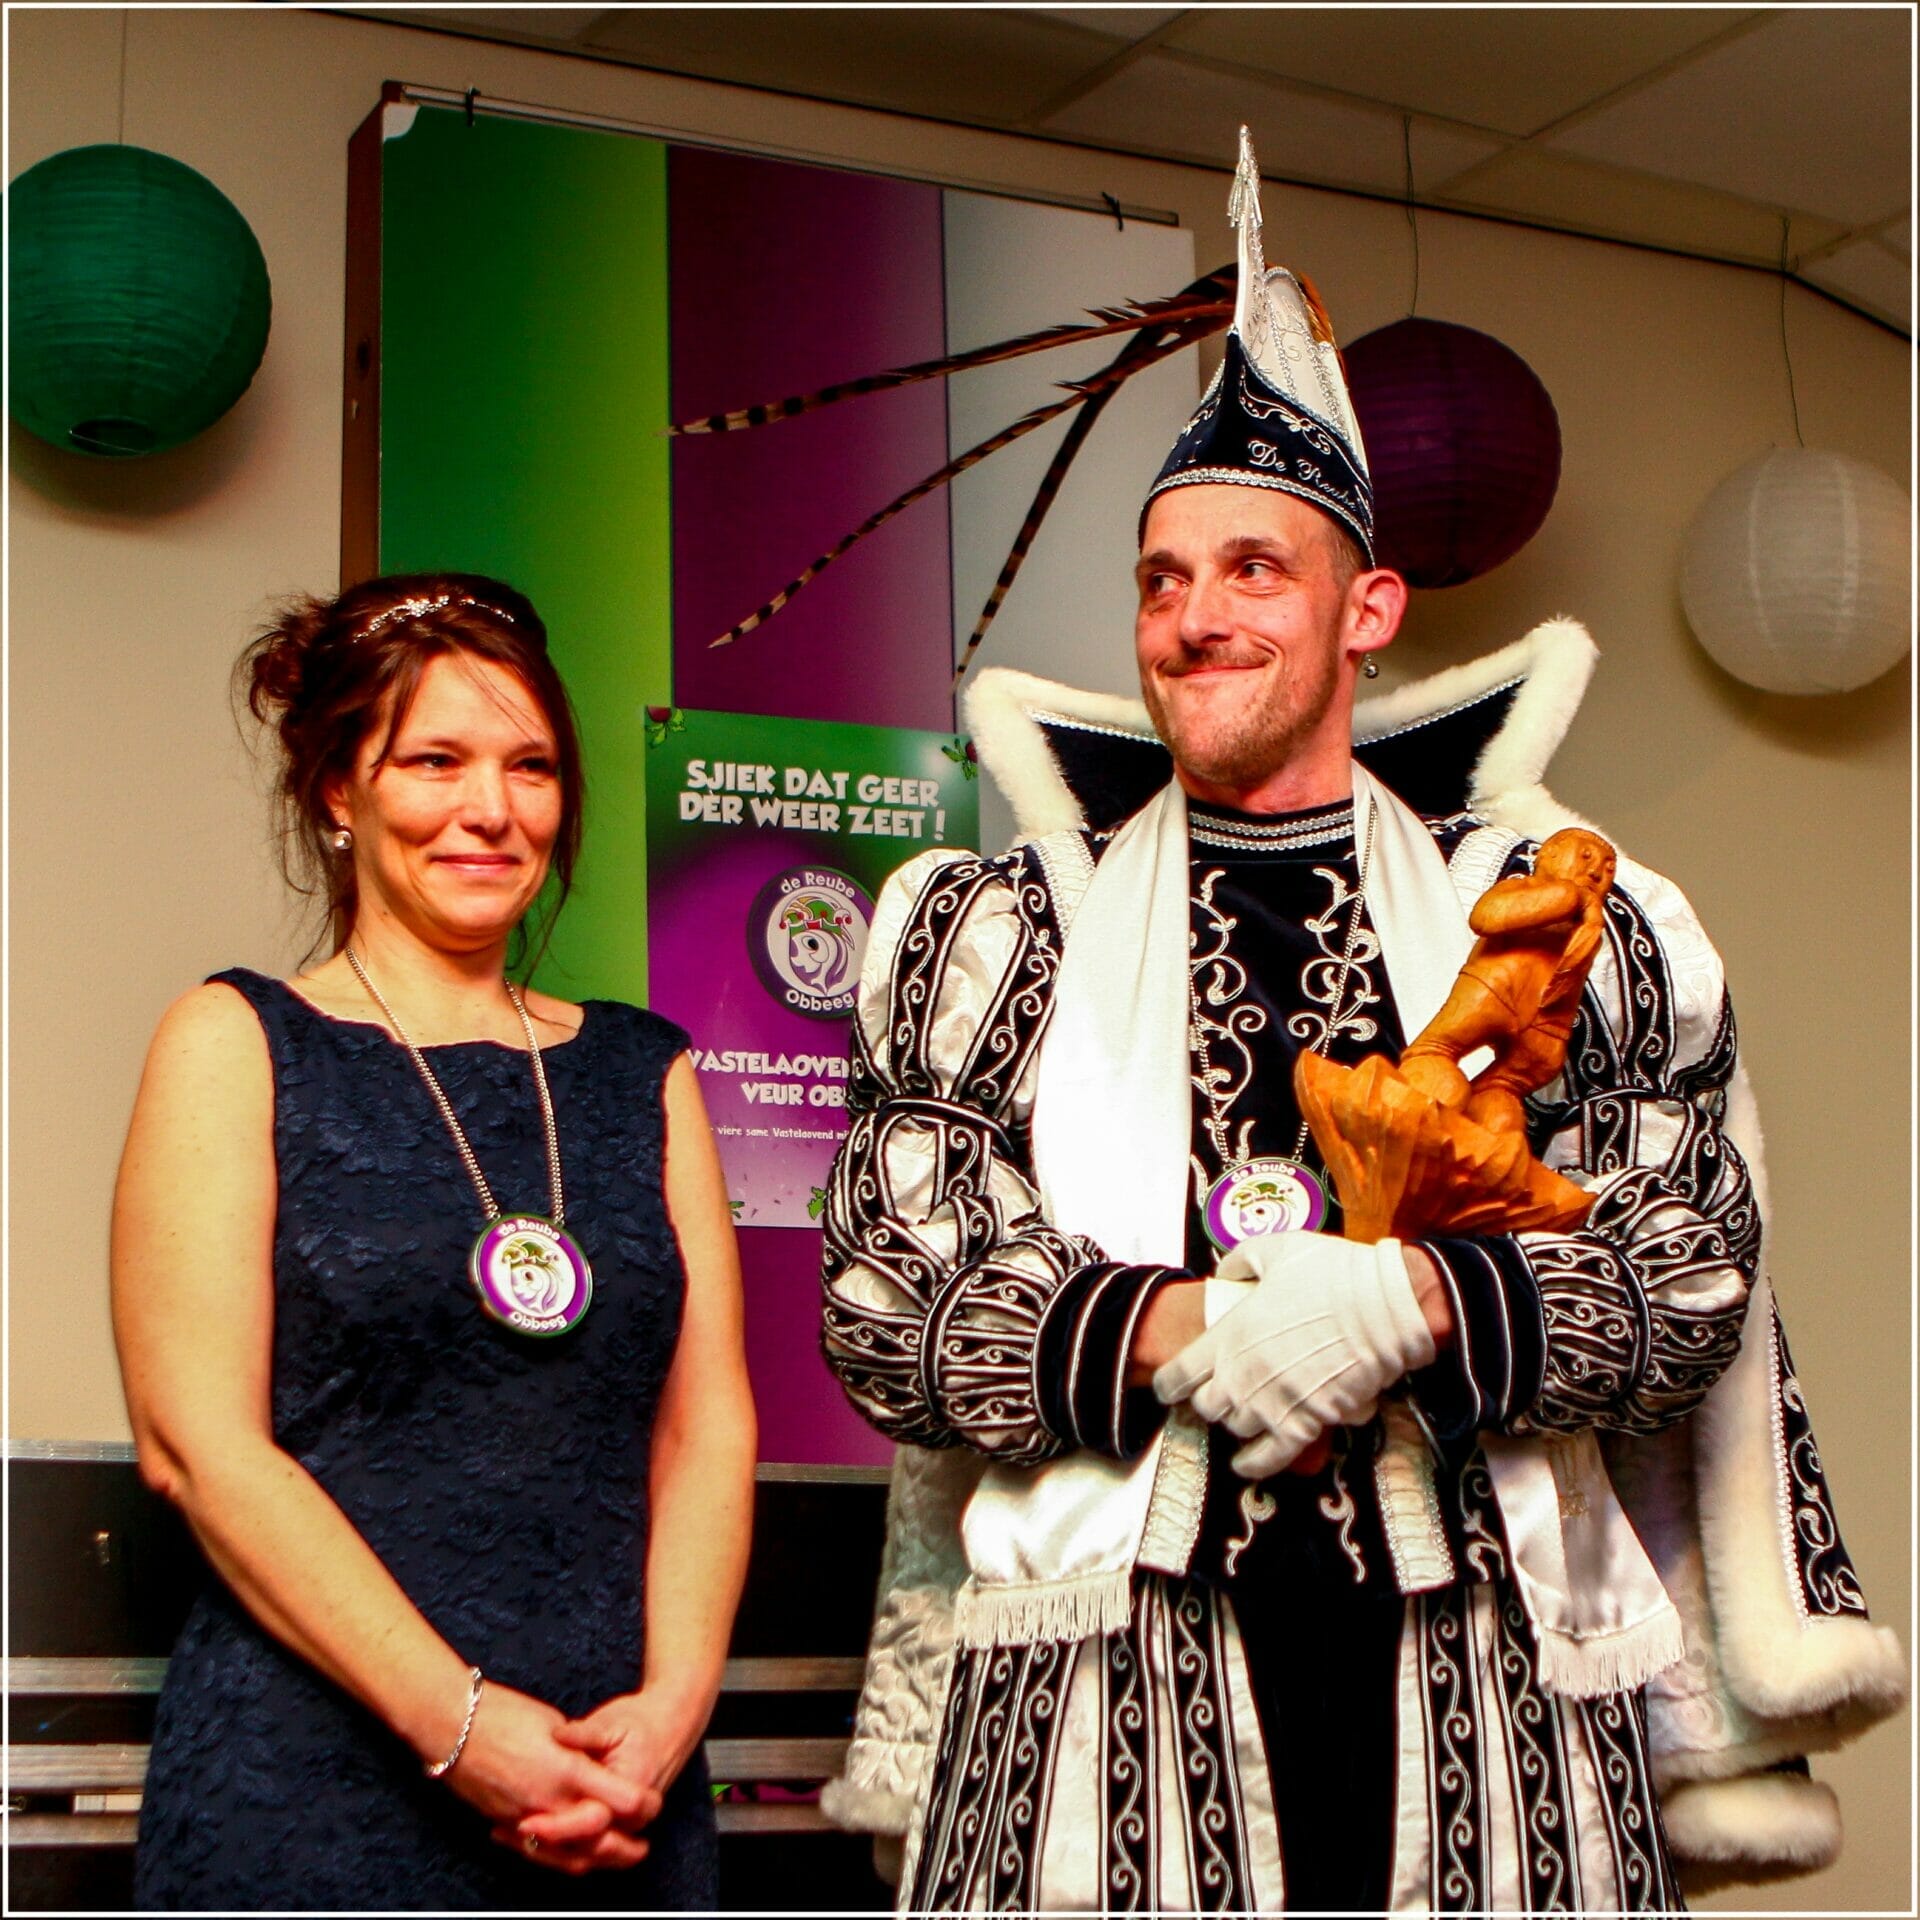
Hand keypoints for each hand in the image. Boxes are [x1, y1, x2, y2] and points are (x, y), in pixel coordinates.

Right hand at [430, 1679, 653, 1874]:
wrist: (451, 1724)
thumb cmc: (503, 1714)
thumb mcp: (552, 1723)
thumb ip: (577, 1752)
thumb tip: (591, 1764)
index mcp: (567, 1771)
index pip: (618, 1801)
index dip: (640, 1806)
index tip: (651, 1805)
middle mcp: (547, 1802)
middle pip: (597, 1840)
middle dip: (622, 1848)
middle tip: (640, 1849)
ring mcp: (522, 1817)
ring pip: (565, 1855)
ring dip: (593, 1860)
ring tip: (613, 1857)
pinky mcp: (503, 1822)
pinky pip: (535, 1851)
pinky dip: (557, 1855)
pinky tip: (569, 1852)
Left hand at [507, 1685, 710, 1871]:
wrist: (671, 1723)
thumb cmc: (642, 1721)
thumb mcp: (613, 1722)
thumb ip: (585, 1733)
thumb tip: (557, 1734)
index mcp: (632, 1791)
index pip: (591, 1823)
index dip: (557, 1827)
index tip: (526, 1821)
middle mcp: (630, 1817)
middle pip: (584, 1851)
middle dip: (543, 1847)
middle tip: (507, 1832)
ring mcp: (623, 1827)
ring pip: (582, 1856)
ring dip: (545, 1850)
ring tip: (508, 1833)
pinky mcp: (613, 1827)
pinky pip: (583, 1847)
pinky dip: (555, 1844)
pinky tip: (525, 1830)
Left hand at [1153, 1235, 1435, 1478]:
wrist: (1388, 1307)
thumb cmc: (1334, 1274)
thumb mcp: (1276, 1250)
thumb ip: (1240, 1262)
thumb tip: (1223, 1274)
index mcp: (1231, 1334)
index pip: (1179, 1374)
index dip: (1169, 1383)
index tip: (1170, 1387)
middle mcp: (1245, 1374)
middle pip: (1206, 1406)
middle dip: (1207, 1400)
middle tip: (1217, 1391)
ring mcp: (1275, 1403)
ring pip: (1236, 1429)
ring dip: (1235, 1422)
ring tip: (1242, 1412)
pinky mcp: (1308, 1423)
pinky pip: (1269, 1457)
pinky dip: (1254, 1463)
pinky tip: (1245, 1463)